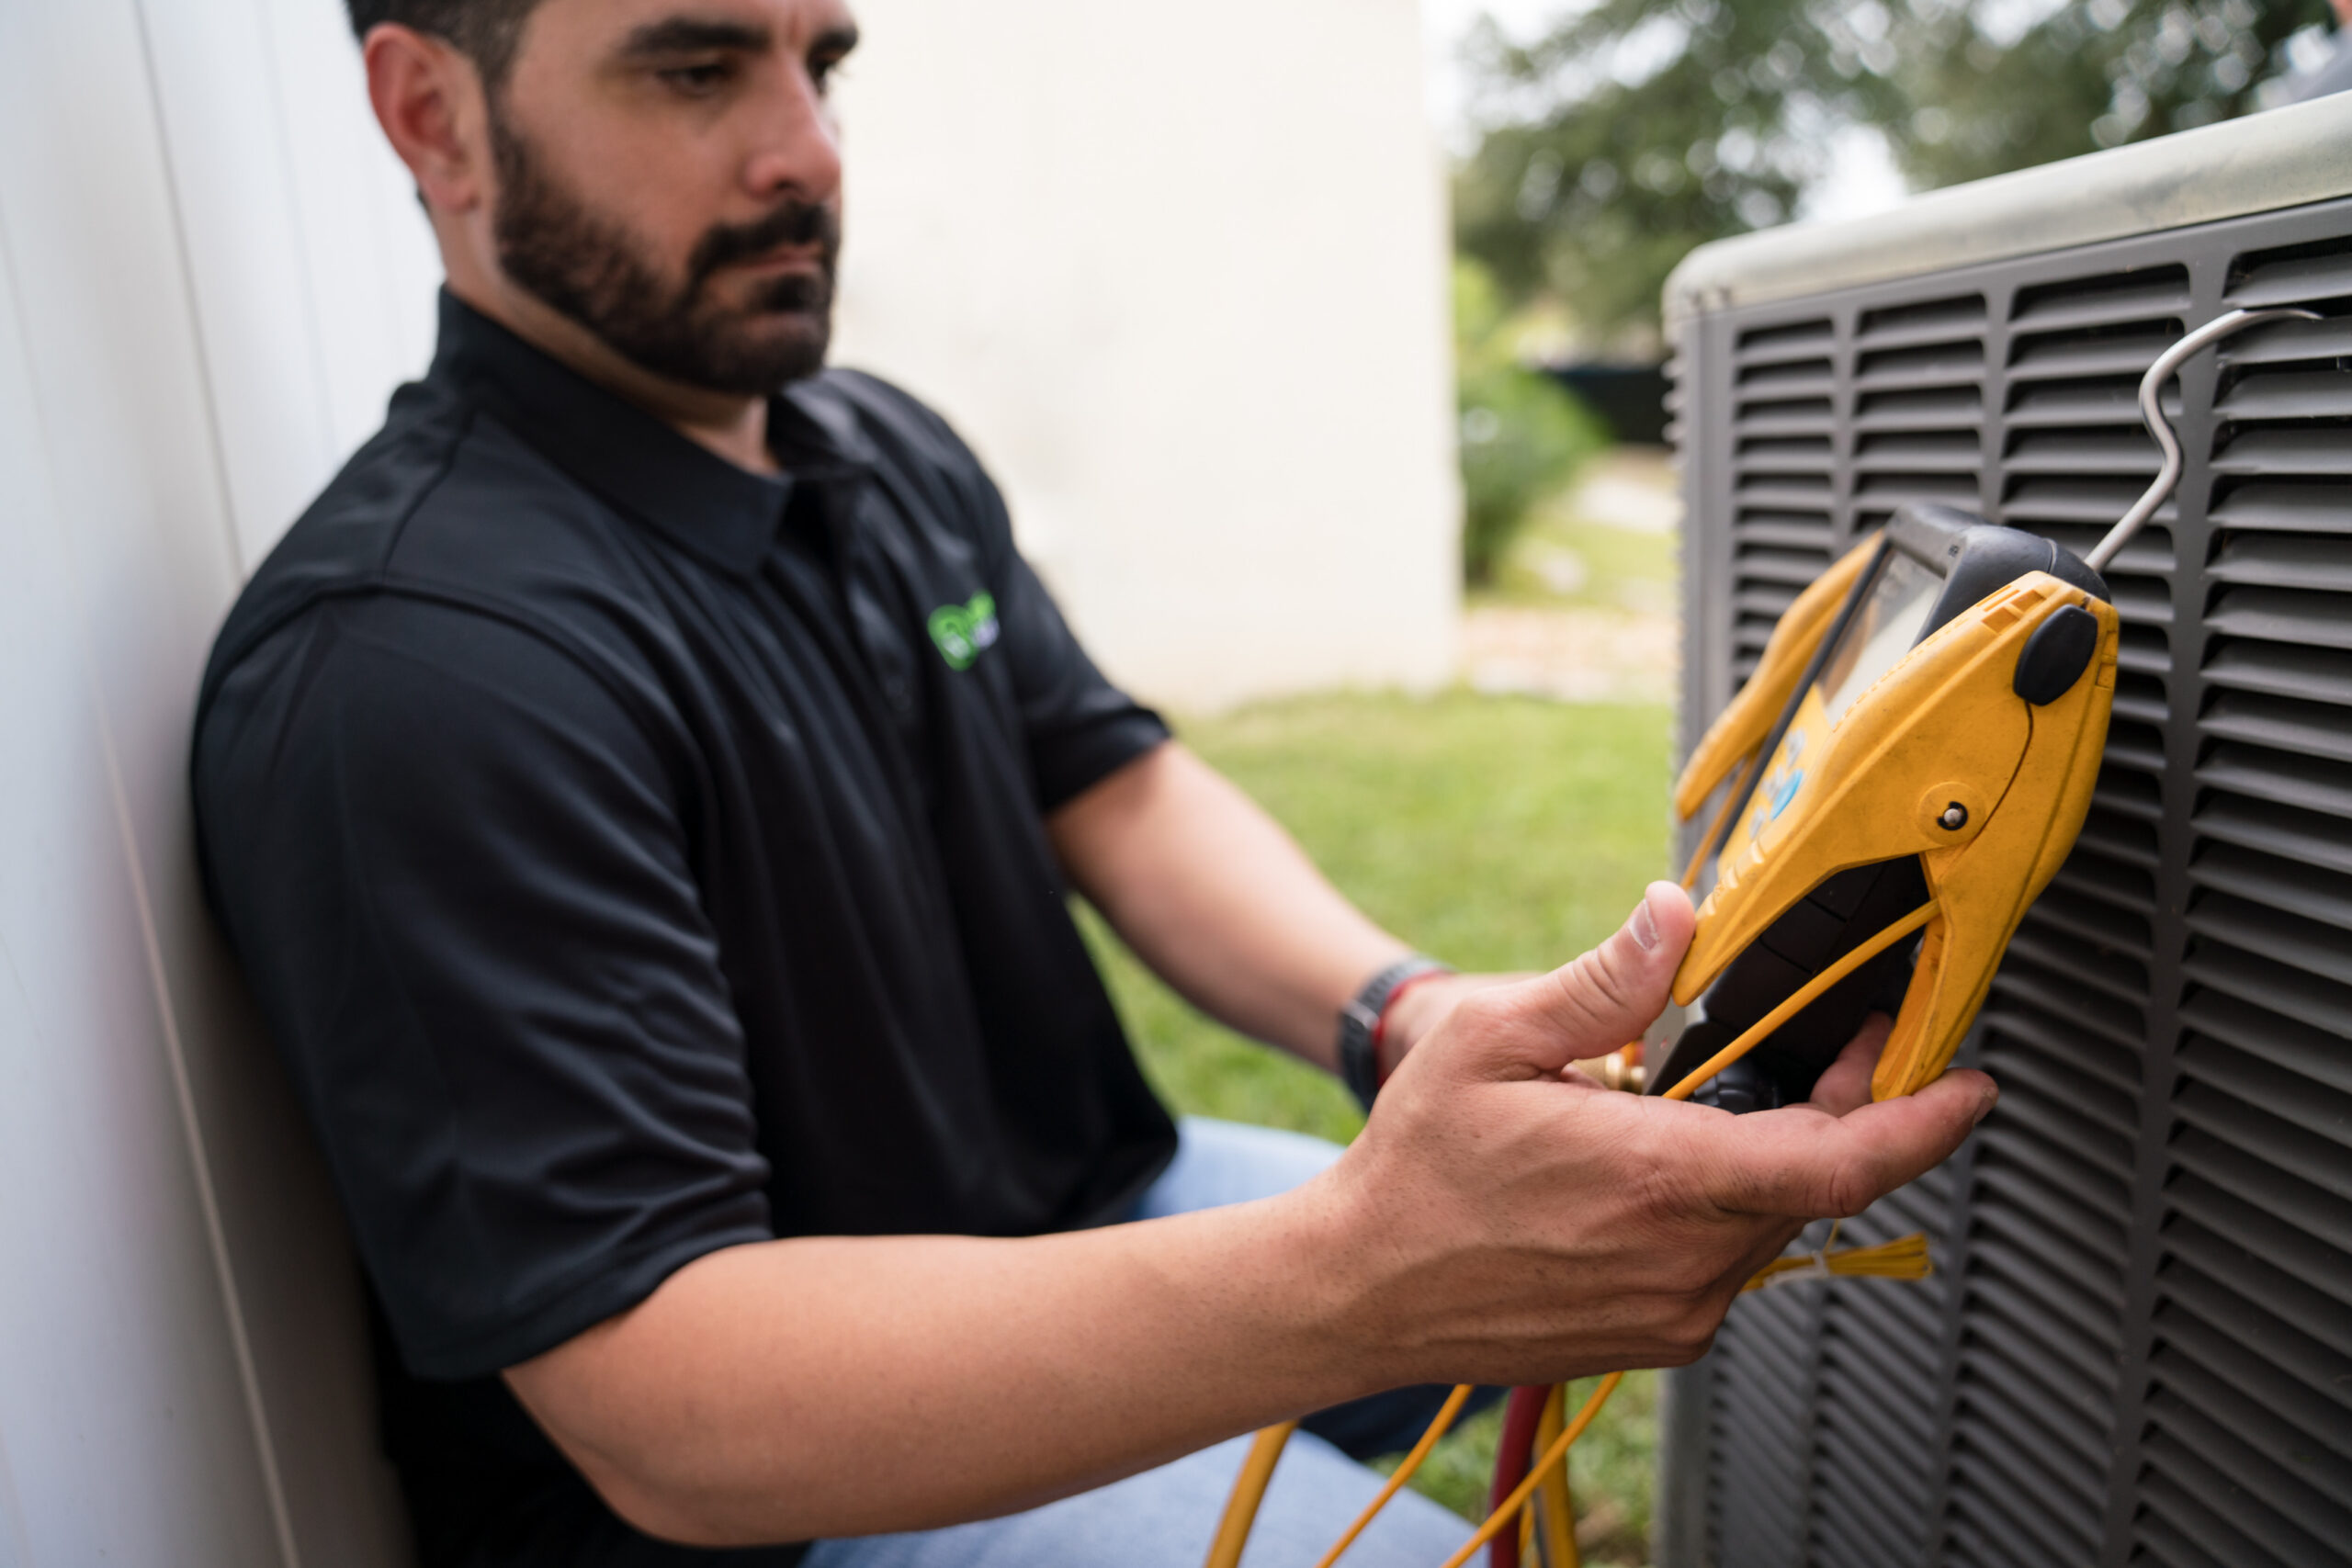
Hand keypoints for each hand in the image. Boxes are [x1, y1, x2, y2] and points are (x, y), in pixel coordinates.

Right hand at [1312, 881, 1993, 1385]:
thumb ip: (1600, 982)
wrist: (1359, 1290)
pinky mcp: (1658, 1336)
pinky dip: (1726, 1204)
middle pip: (1818, 1182)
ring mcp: (1674, 1311)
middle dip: (1844, 1111)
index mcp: (1658, 1179)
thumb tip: (1673, 917)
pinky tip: (1668, 1164)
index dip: (1924, 1121)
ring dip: (1778, 1158)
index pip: (1842, 1162)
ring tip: (1726, 1097)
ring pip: (1773, 1223)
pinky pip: (1727, 1260)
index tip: (1972, 1086)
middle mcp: (1683, 1260)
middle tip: (1840, 1045)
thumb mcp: (1489, 1042)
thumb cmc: (1416, 1170)